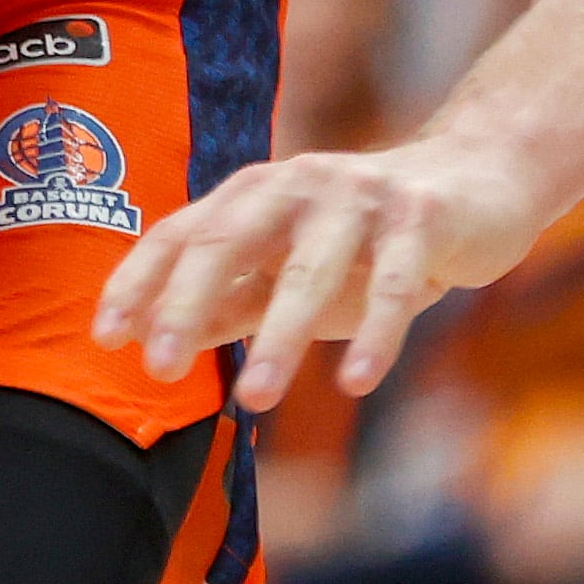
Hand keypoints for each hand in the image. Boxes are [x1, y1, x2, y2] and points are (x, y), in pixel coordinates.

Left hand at [92, 133, 551, 396]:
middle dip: (186, 304)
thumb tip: (157, 341)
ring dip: (279, 336)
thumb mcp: (290, 271)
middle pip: (228, 240)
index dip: (140, 282)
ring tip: (254, 400)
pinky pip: (395, 283)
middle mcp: (297, 184)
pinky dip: (375, 334)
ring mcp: (361, 197)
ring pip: (309, 269)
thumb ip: (229, 301)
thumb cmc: (368, 240)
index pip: (182, 233)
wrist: (479, 183)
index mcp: (254, 193)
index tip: (104, 337)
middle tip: (157, 369)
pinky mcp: (423, 218)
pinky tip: (355, 382)